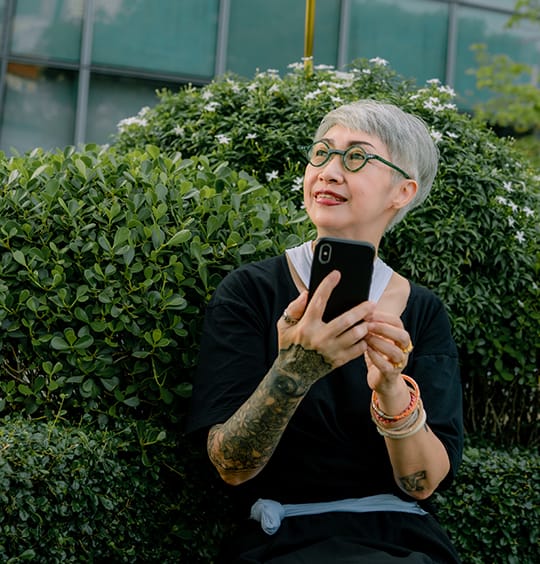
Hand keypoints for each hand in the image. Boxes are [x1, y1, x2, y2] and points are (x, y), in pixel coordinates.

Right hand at [276, 271, 375, 386]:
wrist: (293, 374)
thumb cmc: (289, 345)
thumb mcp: (284, 326)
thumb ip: (294, 308)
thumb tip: (307, 293)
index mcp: (306, 326)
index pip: (318, 301)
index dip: (327, 286)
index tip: (336, 274)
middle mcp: (320, 337)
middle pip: (346, 320)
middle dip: (361, 310)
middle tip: (371, 303)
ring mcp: (331, 350)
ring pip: (355, 335)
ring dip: (365, 326)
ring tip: (370, 319)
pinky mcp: (338, 361)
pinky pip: (358, 350)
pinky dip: (364, 341)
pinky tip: (366, 334)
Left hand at [364, 310, 412, 393]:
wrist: (383, 381)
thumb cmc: (378, 355)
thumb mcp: (377, 338)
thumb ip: (373, 327)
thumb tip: (361, 310)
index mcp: (400, 337)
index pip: (398, 323)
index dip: (384, 317)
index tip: (369, 313)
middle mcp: (403, 349)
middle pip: (402, 336)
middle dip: (385, 329)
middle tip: (368, 325)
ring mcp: (399, 363)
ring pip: (396, 352)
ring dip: (379, 343)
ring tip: (366, 338)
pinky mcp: (391, 375)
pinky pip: (387, 367)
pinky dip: (377, 358)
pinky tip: (367, 351)